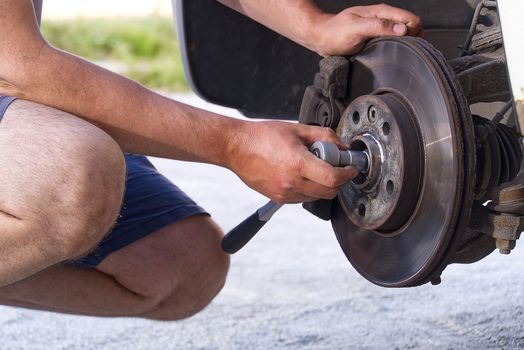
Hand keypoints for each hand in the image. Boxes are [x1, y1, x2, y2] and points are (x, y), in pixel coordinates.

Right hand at [226, 121, 357, 202]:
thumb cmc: (261, 136)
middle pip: (329, 192)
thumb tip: (342, 145)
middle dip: (339, 182)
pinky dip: (309, 189)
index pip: (334, 178)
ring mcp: (284, 193)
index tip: (351, 168)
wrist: (235, 148)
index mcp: (298, 164)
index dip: (348, 174)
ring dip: (324, 186)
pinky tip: (302, 175)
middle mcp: (292, 182)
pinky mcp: (277, 198)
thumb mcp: (296, 129)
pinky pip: (302, 198)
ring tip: (316, 169)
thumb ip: (323, 136)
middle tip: (338, 168)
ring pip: (316, 197)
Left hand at [309, 4, 422, 55]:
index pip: (412, 20)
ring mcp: (380, 29)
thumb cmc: (335, 33)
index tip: (406, 45)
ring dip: (405, 46)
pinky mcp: (375, 39)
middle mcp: (384, 19)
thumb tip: (403, 30)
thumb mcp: (356, 28)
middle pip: (411, 28)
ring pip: (403, 37)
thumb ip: (379, 26)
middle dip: (413, 40)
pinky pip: (393, 43)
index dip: (414, 33)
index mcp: (382, 12)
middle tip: (403, 54)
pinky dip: (396, 49)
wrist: (321, 38)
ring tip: (398, 56)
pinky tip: (391, 57)